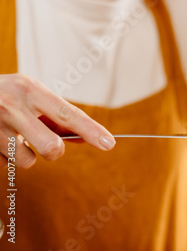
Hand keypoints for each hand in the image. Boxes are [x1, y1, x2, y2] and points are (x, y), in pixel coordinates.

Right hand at [0, 74, 114, 168]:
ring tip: (14, 138)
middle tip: (46, 143)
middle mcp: (12, 105)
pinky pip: (5, 165)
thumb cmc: (5, 95)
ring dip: (25, 154)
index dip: (91, 130)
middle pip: (51, 147)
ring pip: (27, 161)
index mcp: (30, 89)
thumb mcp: (31, 96)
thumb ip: (56, 117)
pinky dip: (5, 157)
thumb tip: (86, 138)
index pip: (68, 114)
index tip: (109, 143)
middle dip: (54, 151)